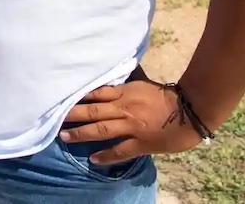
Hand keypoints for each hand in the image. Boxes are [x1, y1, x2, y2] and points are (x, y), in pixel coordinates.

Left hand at [60, 80, 204, 164]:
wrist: (192, 110)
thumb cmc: (168, 96)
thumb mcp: (142, 85)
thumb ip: (123, 89)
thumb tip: (106, 88)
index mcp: (124, 92)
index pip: (95, 92)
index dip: (77, 95)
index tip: (60, 97)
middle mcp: (123, 107)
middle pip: (92, 109)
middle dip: (72, 114)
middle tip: (53, 117)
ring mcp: (131, 126)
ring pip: (101, 129)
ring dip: (81, 133)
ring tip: (64, 137)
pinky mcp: (141, 142)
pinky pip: (120, 150)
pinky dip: (105, 155)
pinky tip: (93, 159)